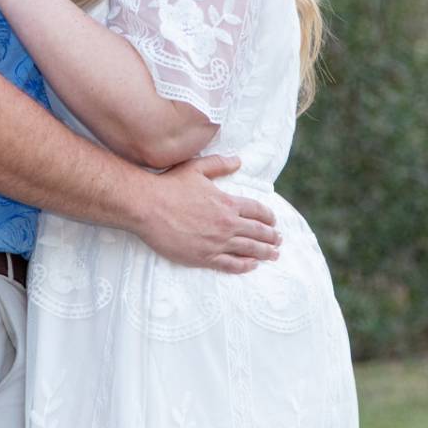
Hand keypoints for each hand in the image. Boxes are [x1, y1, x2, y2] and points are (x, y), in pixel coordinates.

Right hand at [136, 153, 280, 273]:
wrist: (147, 207)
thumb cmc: (169, 185)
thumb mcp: (196, 168)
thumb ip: (219, 164)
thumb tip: (238, 161)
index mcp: (227, 202)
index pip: (257, 211)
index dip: (268, 217)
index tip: (274, 221)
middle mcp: (226, 224)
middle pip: (258, 232)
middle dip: (272, 237)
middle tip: (279, 240)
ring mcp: (216, 242)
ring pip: (249, 250)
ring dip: (265, 253)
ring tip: (274, 255)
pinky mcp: (203, 257)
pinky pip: (231, 264)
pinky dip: (245, 266)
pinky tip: (252, 265)